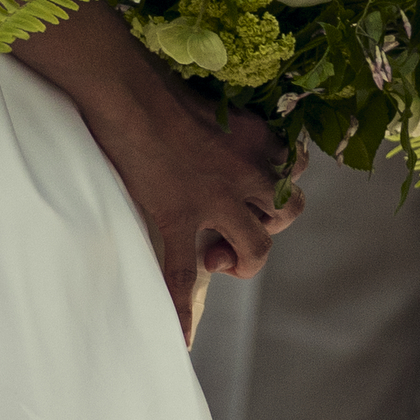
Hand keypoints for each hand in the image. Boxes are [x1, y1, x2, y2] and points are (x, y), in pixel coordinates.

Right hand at [5, 4, 298, 336]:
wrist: (126, 87)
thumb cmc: (159, 80)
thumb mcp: (213, 100)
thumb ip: (227, 127)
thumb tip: (218, 138)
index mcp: (259, 139)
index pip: (293, 172)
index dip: (280, 186)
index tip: (259, 191)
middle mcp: (249, 171)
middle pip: (287, 213)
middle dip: (269, 226)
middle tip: (235, 228)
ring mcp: (216, 199)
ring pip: (257, 248)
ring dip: (245, 260)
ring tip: (219, 261)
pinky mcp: (179, 217)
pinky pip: (182, 273)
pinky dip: (181, 309)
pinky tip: (182, 339)